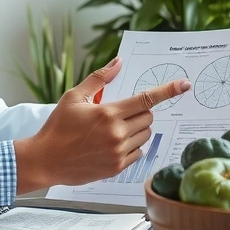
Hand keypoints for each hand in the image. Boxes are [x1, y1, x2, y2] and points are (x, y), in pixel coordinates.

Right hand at [14, 57, 190, 193]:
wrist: (45, 160)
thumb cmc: (58, 126)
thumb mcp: (74, 96)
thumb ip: (99, 78)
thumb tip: (118, 62)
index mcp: (108, 113)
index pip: (146, 99)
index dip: (167, 90)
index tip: (184, 84)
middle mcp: (117, 134)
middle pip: (148, 117)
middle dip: (140, 112)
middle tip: (121, 112)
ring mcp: (119, 153)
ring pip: (145, 135)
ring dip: (137, 128)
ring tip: (115, 129)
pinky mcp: (117, 167)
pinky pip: (139, 152)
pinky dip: (132, 145)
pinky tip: (113, 144)